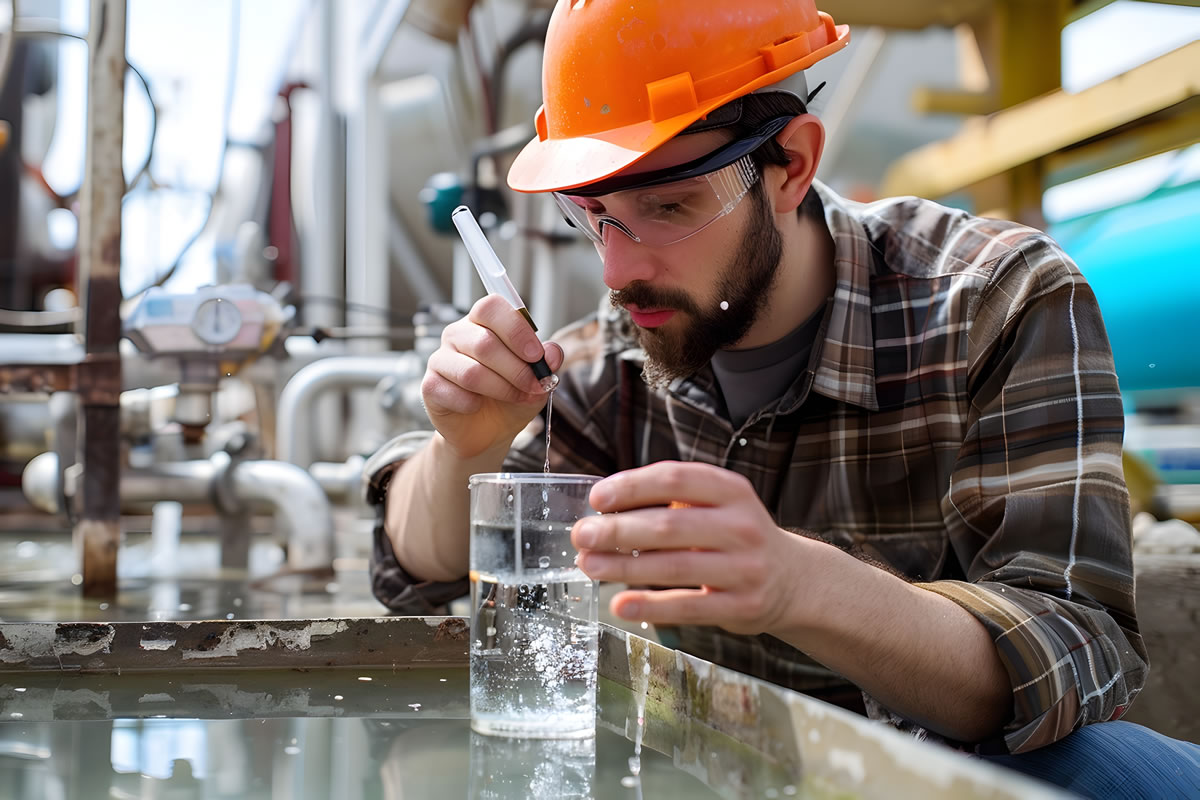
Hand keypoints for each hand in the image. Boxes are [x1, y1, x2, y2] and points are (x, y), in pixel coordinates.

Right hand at [421, 295, 563, 459]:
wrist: (487, 431)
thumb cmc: (511, 395)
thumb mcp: (538, 378)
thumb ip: (547, 361)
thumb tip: (553, 351)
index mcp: (483, 322)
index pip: (491, 306)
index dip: (516, 329)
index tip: (536, 355)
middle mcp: (458, 334)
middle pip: (484, 343)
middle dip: (517, 369)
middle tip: (535, 385)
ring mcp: (440, 359)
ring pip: (472, 372)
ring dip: (502, 389)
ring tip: (517, 397)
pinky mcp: (430, 386)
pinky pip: (455, 394)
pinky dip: (474, 405)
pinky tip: (478, 406)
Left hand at [571, 461, 805, 634]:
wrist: (794, 580)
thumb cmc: (735, 537)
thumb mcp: (718, 506)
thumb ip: (673, 502)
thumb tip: (605, 511)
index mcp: (731, 491)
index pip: (675, 478)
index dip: (632, 486)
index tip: (597, 498)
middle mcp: (741, 526)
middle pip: (669, 525)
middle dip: (617, 530)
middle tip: (582, 535)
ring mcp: (744, 568)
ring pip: (673, 566)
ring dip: (624, 567)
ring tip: (589, 566)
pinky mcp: (741, 606)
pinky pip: (688, 606)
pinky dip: (650, 605)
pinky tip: (620, 604)